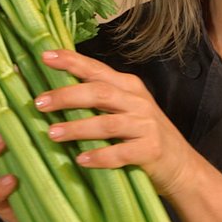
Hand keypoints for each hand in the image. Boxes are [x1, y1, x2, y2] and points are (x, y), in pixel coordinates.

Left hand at [36, 50, 200, 197]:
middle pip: (99, 92)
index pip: (96, 69)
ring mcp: (146, 125)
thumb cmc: (144, 136)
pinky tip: (81, 160)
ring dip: (77, 128)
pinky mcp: (151, 150)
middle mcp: (138, 101)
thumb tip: (54, 95)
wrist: (182, 166)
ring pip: (107, 123)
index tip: (45, 55)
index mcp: (129, 87)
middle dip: (67, 96)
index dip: (71, 61)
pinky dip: (100, 156)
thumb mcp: (126, 110)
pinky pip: (121, 153)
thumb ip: (99, 100)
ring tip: (52, 133)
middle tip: (39, 102)